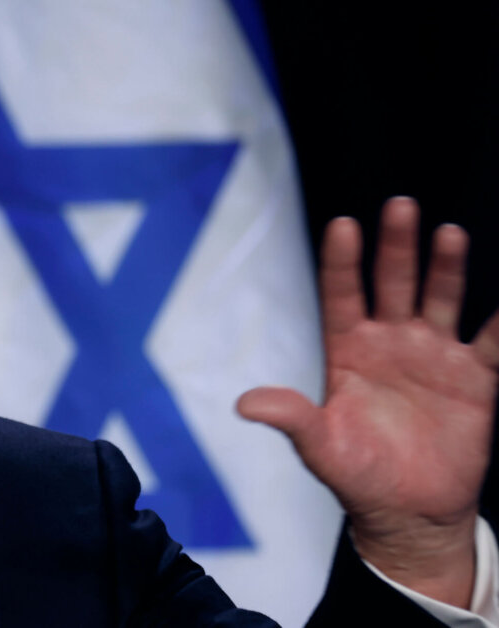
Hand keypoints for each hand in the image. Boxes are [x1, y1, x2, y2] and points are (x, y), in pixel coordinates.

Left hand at [238, 197, 498, 607]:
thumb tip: (245, 406)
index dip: (341, 262)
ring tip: (449, 234)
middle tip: (400, 206)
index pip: (341, 295)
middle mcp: (391, 342)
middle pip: (393, 283)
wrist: (408, 512)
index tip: (342, 225)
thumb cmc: (357, 475)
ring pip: (441, 299)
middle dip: (396, 247)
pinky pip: (493, 342)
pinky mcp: (475, 379)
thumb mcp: (319, 447)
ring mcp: (434, 356)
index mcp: (349, 352)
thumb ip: (291, 419)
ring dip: (445, 268)